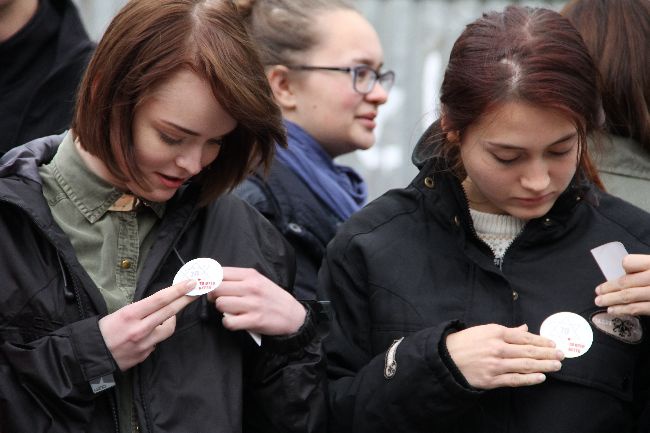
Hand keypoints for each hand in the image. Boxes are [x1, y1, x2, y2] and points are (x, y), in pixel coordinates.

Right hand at [98, 279, 197, 370]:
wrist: (88, 358)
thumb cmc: (101, 331)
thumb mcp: (118, 313)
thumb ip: (140, 309)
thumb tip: (158, 304)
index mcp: (130, 315)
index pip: (160, 299)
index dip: (178, 290)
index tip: (191, 283)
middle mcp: (140, 329)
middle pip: (170, 312)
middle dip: (185, 300)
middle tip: (195, 291)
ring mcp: (144, 344)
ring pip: (168, 328)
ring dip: (171, 319)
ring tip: (167, 316)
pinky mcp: (145, 355)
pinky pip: (157, 341)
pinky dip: (156, 334)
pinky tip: (148, 333)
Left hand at [206, 267, 305, 335]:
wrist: (293, 315)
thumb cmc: (272, 298)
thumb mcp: (259, 281)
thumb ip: (239, 279)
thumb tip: (213, 280)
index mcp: (251, 275)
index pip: (220, 273)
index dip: (211, 281)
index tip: (210, 287)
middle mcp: (251, 287)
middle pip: (217, 288)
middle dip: (213, 296)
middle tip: (220, 300)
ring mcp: (253, 304)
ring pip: (220, 304)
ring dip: (222, 310)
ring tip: (230, 311)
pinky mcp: (254, 320)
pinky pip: (229, 322)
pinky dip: (228, 323)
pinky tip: (235, 321)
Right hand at [445, 324, 563, 389]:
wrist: (446, 358)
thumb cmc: (465, 342)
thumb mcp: (484, 330)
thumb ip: (507, 331)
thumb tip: (525, 329)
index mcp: (496, 333)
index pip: (525, 337)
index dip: (541, 341)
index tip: (553, 343)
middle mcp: (498, 348)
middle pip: (529, 351)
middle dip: (548, 353)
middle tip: (561, 355)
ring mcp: (496, 365)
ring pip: (525, 365)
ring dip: (544, 365)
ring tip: (556, 365)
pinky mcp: (492, 379)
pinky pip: (515, 379)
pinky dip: (529, 379)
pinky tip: (541, 377)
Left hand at [595, 254, 649, 314]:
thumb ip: (643, 266)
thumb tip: (627, 271)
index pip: (629, 262)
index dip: (624, 266)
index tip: (619, 272)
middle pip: (625, 282)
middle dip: (608, 288)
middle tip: (598, 291)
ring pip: (628, 296)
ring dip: (610, 300)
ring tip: (599, 301)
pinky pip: (637, 308)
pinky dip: (622, 310)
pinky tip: (612, 310)